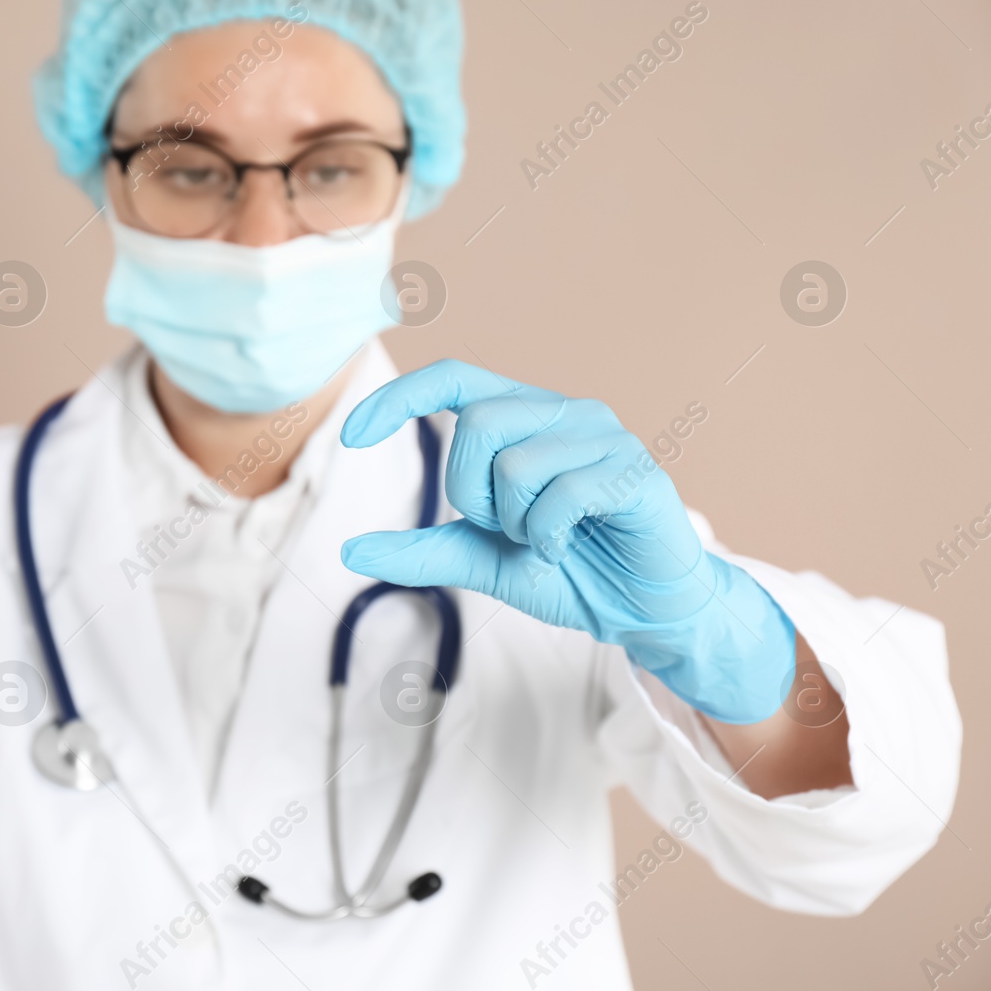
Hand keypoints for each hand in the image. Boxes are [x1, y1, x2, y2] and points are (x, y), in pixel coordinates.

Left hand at [339, 359, 795, 723]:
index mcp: (525, 418)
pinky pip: (563, 495)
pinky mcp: (636, 473)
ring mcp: (605, 437)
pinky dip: (549, 537)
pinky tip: (569, 548)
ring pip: (517, 463)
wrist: (643, 612)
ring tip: (547, 541)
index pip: (454, 377)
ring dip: (517, 523)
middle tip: (508, 529)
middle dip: (473, 492)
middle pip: (480, 423)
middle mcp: (565, 412)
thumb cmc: (568, 572)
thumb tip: (347, 550)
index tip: (351, 435)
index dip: (400, 397)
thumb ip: (422, 552)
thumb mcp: (483, 563)